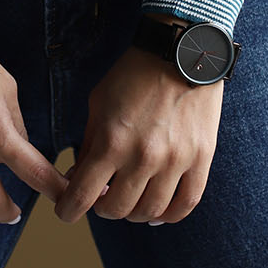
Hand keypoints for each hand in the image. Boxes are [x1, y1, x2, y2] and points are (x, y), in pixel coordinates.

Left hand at [54, 46, 223, 224]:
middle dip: (102, 209)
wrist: (182, 52)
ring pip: (150, 212)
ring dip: (133, 213)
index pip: (82, 195)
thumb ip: (89, 143)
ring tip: (129, 200)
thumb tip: (78, 177)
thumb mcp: (99, 103)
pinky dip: (168, 215)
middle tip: (101, 198)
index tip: (67, 211)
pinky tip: (157, 211)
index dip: (68, 210)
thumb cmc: (134, 75)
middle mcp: (143, 157)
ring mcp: (175, 160)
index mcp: (112, 141)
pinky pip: (185, 204)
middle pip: (117, 210)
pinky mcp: (201, 159)